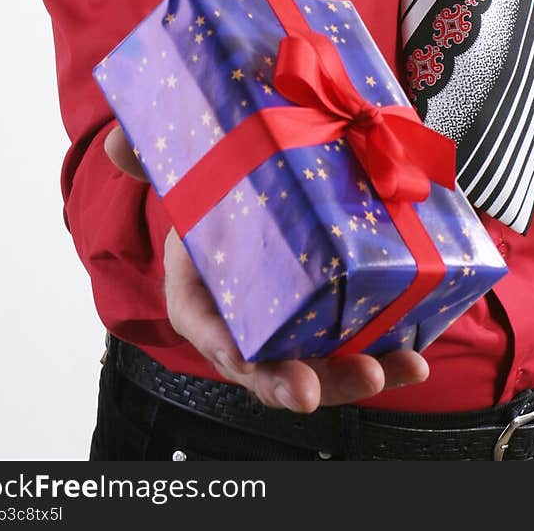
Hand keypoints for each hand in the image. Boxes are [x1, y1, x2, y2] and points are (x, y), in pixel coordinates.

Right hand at [104, 124, 430, 411]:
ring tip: (394, 370)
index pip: (206, 332)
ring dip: (356, 374)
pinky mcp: (338, 313)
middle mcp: (248, 318)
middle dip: (298, 383)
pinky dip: (389, 351)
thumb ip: (151, 155)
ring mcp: (297, 322)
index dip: (229, 354)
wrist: (261, 176)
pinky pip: (361, 341)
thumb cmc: (219, 185)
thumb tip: (117, 143)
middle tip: (317, 390)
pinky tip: (416, 352)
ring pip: (321, 364)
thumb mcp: (185, 167)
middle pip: (269, 365)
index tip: (250, 368)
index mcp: (202, 291)